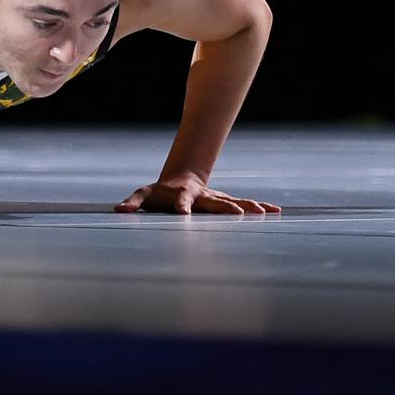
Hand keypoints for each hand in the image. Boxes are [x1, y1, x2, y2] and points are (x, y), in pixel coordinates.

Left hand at [115, 174, 280, 214]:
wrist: (180, 179)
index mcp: (180, 196)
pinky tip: (276, 211)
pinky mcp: (225, 203)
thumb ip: (132, 203)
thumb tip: (117, 209)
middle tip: (236, 213)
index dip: (181, 208)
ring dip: (249, 207)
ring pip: (234, 202)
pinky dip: (259, 208)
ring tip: (267, 212)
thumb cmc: (158, 193)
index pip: (180, 202)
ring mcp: (215, 199)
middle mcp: (202, 196)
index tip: (183, 215)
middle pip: (214, 202)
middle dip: (225, 208)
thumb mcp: (143, 195)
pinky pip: (244, 205)